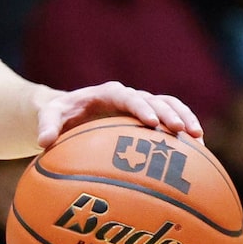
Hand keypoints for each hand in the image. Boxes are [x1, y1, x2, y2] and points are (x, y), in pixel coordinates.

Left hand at [35, 82, 200, 146]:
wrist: (68, 113)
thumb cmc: (58, 114)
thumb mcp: (49, 116)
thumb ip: (47, 125)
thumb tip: (43, 142)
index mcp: (107, 93)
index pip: (127, 96)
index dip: (140, 107)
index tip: (150, 122)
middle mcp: (128, 97)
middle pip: (154, 100)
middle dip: (169, 113)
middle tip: (182, 131)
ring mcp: (140, 106)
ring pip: (169, 106)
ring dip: (184, 118)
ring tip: (199, 138)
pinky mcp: (147, 117)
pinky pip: (170, 120)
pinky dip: (184, 129)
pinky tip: (198, 150)